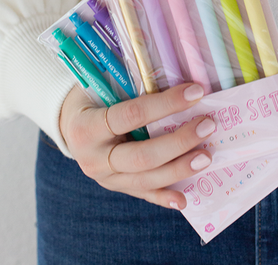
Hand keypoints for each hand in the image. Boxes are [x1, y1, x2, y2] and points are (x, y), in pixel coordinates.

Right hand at [59, 83, 214, 210]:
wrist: (70, 122)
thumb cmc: (93, 95)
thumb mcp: (104, 84)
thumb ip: (133, 84)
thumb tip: (178, 77)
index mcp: (87, 126)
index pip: (132, 115)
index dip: (166, 104)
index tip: (196, 92)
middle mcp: (93, 158)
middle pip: (142, 156)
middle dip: (178, 142)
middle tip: (207, 126)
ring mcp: (105, 177)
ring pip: (145, 180)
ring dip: (179, 169)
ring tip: (206, 157)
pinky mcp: (116, 186)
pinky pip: (143, 193)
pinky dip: (164, 197)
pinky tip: (185, 199)